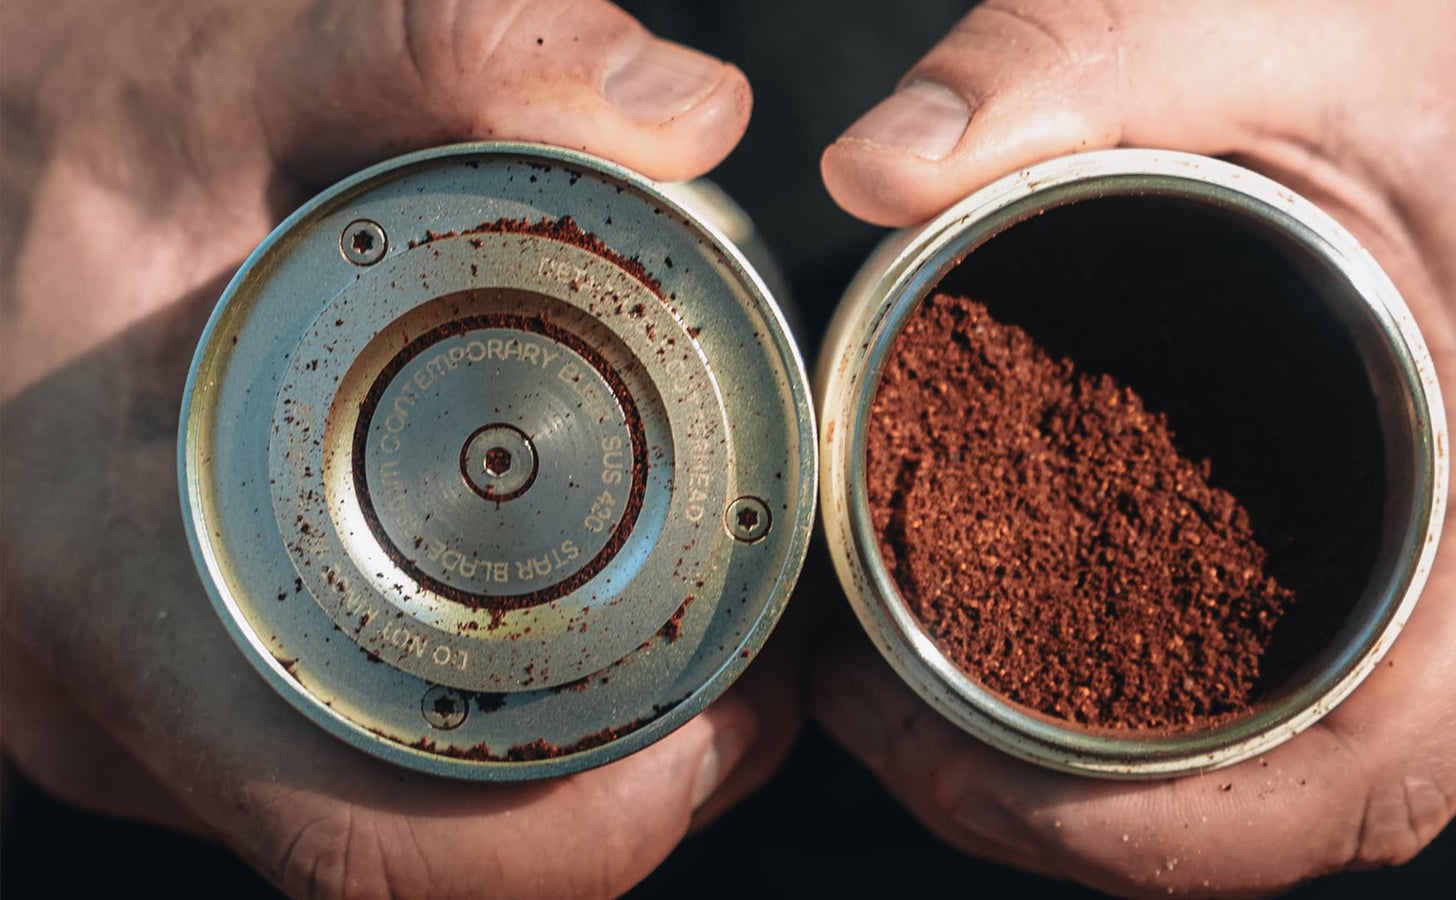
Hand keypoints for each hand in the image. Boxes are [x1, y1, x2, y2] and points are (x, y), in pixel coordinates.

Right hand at [0, 2, 793, 896]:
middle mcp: (117, 705)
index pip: (389, 853)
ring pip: (396, 803)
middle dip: (628, 767)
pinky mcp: (168, 686)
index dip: (601, 822)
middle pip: (433, 845)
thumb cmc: (48, 132)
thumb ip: (453, 52)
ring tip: (673, 597)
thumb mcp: (239, 60)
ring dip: (562, 734)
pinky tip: (542, 583)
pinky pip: (350, 748)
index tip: (737, 706)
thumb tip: (689, 113)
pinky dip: (477, 696)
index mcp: (125, 592)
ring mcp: (137, 713)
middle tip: (744, 631)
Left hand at [815, 1, 1455, 894]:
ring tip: (925, 682)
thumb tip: (872, 167)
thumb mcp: (1273, 28)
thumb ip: (1067, 68)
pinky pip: (1321, 688)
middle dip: (1070, 807)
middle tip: (885, 712)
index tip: (938, 764)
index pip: (1351, 788)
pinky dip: (1171, 704)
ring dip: (1109, 768)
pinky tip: (1044, 636)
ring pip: (1302, 758)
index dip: (1132, 837)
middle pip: (1296, 801)